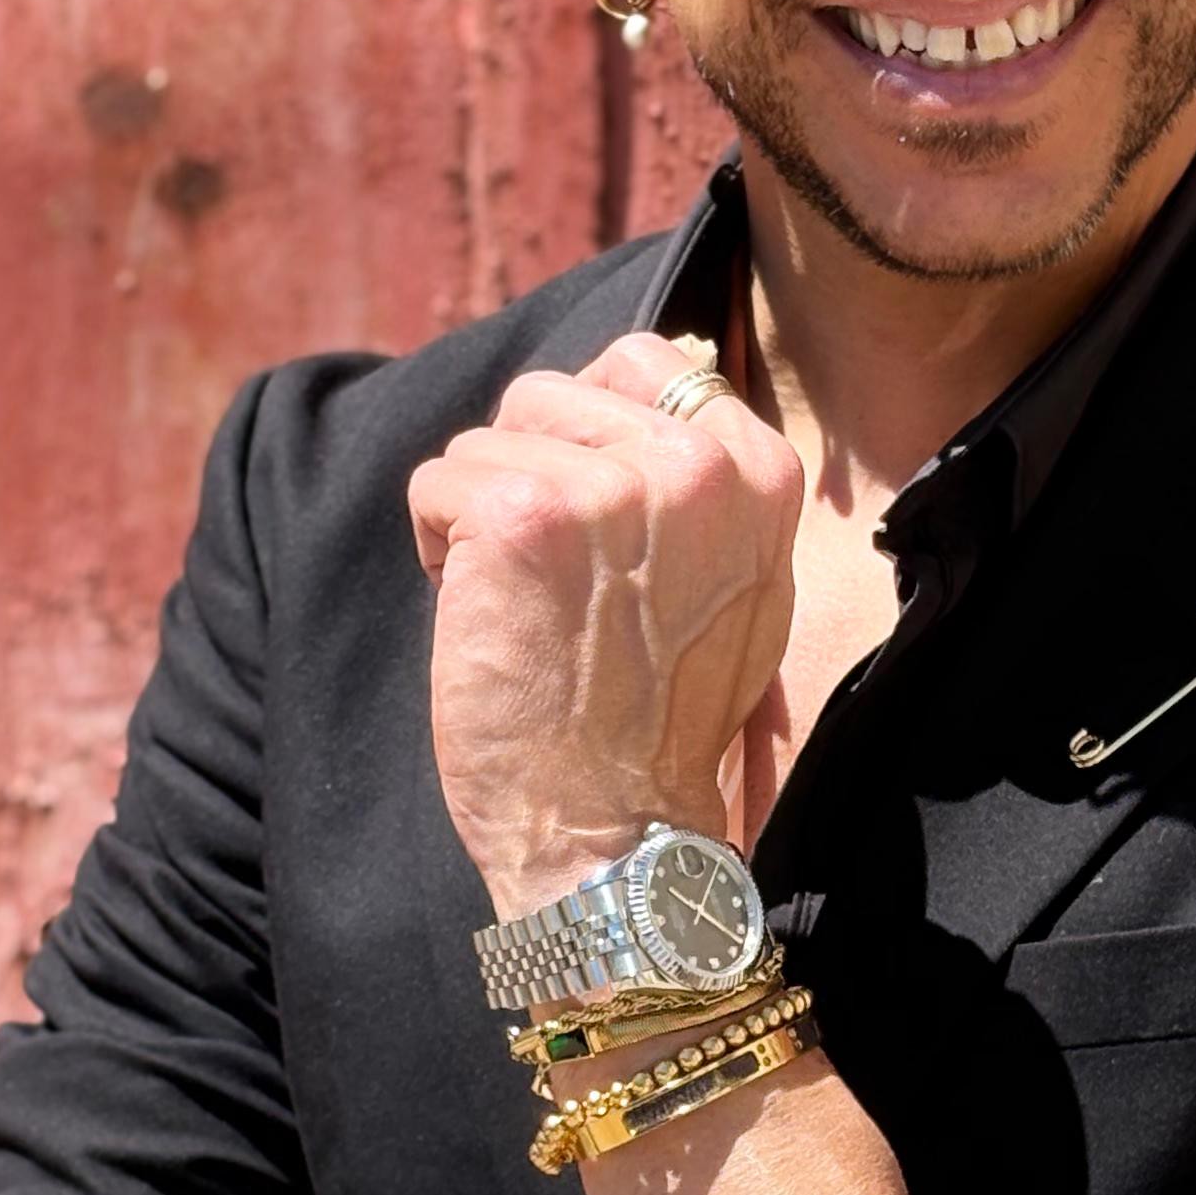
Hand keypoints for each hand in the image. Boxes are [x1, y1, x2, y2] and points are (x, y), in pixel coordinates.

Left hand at [407, 334, 802, 916]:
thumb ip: (703, 481)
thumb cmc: (662, 722)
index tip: (591, 523)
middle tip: (552, 580)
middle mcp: (697, 462)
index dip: (586, 433)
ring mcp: (610, 487)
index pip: (647, 360)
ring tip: (525, 607)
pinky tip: (484, 618)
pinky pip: (436, 481)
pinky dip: (436, 550)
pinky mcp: (522, 517)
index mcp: (759, 469)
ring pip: (488, 438)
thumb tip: (650, 371)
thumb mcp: (737, 582)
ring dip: (479, 517)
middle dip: (526, 475)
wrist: (619, 835)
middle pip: (551, 392)